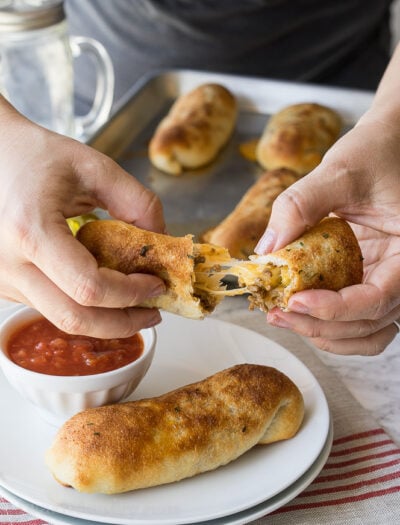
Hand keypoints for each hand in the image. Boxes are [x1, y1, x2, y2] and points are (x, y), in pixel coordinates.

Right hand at [0, 99, 165, 336]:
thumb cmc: (37, 156)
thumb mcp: (95, 168)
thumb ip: (137, 203)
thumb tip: (162, 242)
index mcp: (31, 230)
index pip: (89, 287)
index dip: (131, 293)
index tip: (156, 285)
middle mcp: (8, 263)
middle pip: (74, 318)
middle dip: (122, 323)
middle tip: (152, 314)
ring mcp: (1, 278)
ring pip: (61, 318)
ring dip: (104, 319)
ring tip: (133, 303)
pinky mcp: (2, 283)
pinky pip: (49, 307)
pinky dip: (82, 306)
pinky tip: (102, 290)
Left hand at [255, 114, 399, 355]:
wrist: (386, 146)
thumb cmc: (375, 153)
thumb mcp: (340, 171)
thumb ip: (301, 204)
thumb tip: (266, 249)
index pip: (378, 298)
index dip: (336, 309)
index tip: (295, 300)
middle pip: (368, 323)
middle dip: (319, 326)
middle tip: (276, 313)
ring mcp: (388, 279)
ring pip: (364, 331)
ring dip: (324, 333)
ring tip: (282, 317)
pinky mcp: (370, 277)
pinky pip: (356, 317)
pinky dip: (328, 323)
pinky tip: (297, 309)